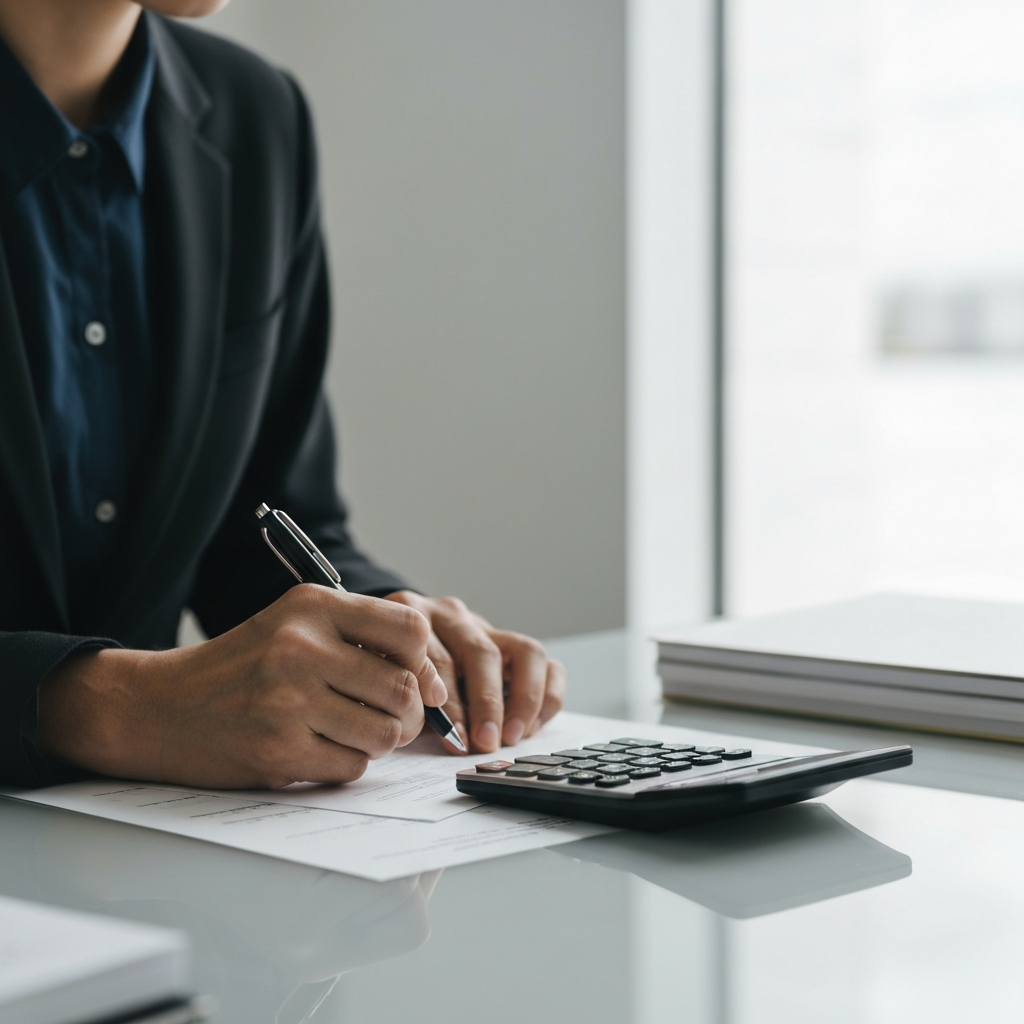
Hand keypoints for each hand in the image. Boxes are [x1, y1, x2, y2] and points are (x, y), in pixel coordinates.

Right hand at [36, 585, 446, 788]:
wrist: (160, 706)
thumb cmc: (240, 666)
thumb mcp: (293, 624)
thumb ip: (359, 637)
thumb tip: (434, 681)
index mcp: (312, 606)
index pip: (408, 629)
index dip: (423, 661)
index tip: (417, 678)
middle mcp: (302, 647)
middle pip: (404, 689)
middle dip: (408, 712)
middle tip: (391, 717)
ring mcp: (290, 701)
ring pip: (385, 733)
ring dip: (380, 741)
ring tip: (353, 731)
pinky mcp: (279, 750)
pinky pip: (353, 766)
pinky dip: (347, 763)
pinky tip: (321, 748)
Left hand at [384, 591, 565, 753]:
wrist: (393, 646)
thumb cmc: (387, 671)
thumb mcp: (381, 679)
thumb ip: (398, 697)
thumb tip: (423, 732)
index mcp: (413, 615)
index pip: (437, 653)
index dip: (447, 699)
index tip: (453, 736)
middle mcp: (453, 615)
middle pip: (481, 652)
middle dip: (486, 703)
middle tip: (485, 742)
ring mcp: (487, 627)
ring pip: (525, 651)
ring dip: (523, 699)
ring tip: (512, 736)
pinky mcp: (515, 646)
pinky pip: (547, 664)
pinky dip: (546, 697)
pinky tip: (530, 728)